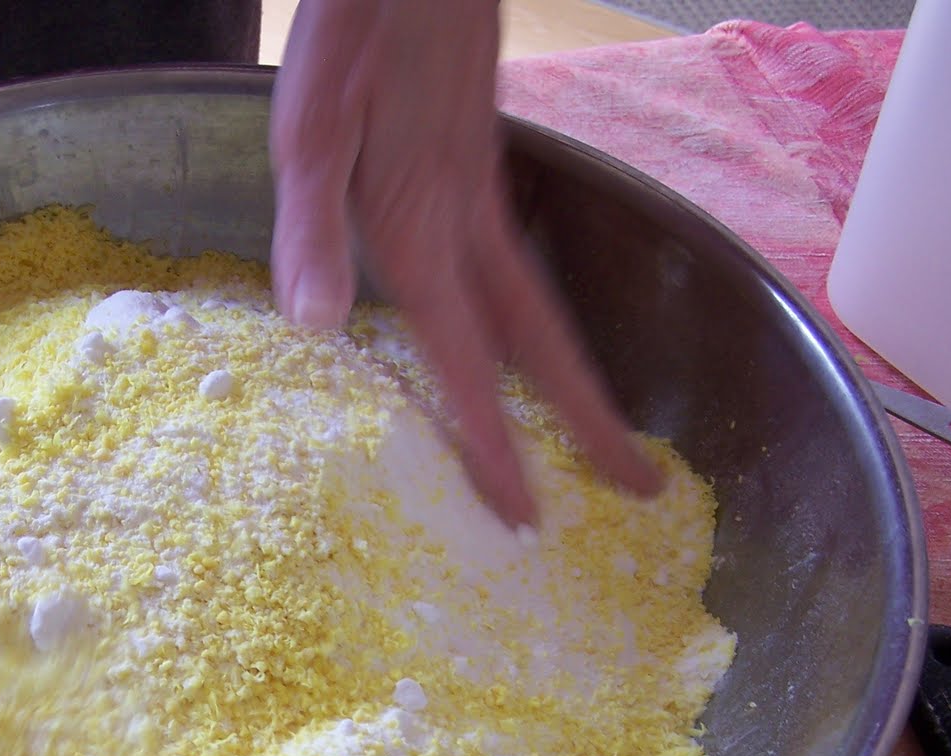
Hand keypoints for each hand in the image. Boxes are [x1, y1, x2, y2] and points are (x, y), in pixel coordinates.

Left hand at [270, 0, 661, 527]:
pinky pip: (524, 266)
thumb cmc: (352, 37)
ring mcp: (483, 195)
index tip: (526, 514)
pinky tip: (528, 333)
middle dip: (590, 423)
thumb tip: (315, 327)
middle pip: (544, 343)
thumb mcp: (308, 130)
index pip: (467, 362)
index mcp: (421, 231)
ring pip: (543, 304)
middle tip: (642, 489)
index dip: (493, 441)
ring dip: (576, 377)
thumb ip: (310, 230)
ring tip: (605, 432)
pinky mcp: (480, 167)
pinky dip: (541, 322)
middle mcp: (468, 224)